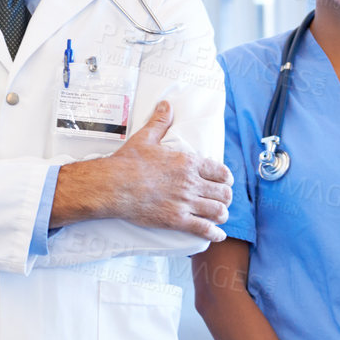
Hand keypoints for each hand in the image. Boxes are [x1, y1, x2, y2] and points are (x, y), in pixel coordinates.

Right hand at [99, 101, 231, 238]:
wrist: (113, 185)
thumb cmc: (128, 162)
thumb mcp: (146, 137)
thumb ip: (160, 121)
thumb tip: (166, 105)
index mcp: (188, 162)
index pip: (220, 171)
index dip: (226, 178)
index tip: (224, 182)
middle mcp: (191, 182)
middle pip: (224, 193)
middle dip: (226, 197)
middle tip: (222, 200)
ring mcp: (185, 202)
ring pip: (218, 211)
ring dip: (222, 214)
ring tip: (220, 217)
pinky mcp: (176, 220)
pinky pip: (204, 229)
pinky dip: (214, 233)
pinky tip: (217, 235)